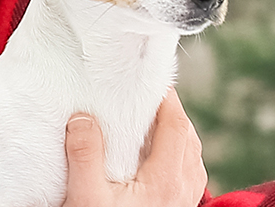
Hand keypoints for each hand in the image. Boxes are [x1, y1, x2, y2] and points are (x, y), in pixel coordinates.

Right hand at [64, 89, 206, 206]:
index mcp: (165, 180)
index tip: (152, 80)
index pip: (176, 125)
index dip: (167, 98)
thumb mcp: (86, 196)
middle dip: (171, 111)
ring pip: (192, 155)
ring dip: (176, 133)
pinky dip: (179, 153)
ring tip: (152, 121)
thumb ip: (84, 156)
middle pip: (188, 137)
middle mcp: (183, 189)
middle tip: (148, 96)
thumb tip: (82, 118)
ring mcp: (185, 201)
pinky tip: (158, 154)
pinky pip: (190, 173)